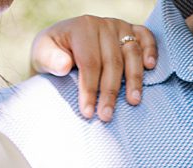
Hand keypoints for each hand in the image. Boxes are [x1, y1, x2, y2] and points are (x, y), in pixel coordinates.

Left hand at [31, 15, 156, 120]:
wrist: (61, 43)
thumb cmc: (52, 52)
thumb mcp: (41, 53)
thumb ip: (50, 59)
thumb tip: (65, 66)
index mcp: (82, 27)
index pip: (90, 62)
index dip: (90, 88)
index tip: (88, 112)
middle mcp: (104, 25)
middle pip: (112, 62)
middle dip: (109, 92)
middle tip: (106, 116)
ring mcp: (120, 26)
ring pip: (132, 53)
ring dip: (134, 79)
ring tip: (133, 101)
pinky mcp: (131, 30)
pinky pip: (146, 37)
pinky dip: (151, 50)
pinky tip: (150, 68)